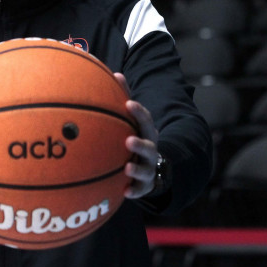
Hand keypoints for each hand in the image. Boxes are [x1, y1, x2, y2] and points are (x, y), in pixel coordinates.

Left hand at [114, 73, 159, 199]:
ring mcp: (148, 169)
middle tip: (128, 140)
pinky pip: (139, 190)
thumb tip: (115, 74)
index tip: (128, 104)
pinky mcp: (144, 186)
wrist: (151, 167)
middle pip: (149, 146)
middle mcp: (150, 150)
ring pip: (145, 170)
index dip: (139, 112)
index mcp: (147, 133)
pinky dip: (133, 191)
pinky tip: (124, 192)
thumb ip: (124, 98)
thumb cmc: (135, 136)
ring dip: (137, 169)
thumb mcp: (132, 120)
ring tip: (127, 167)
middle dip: (140, 143)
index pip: (145, 121)